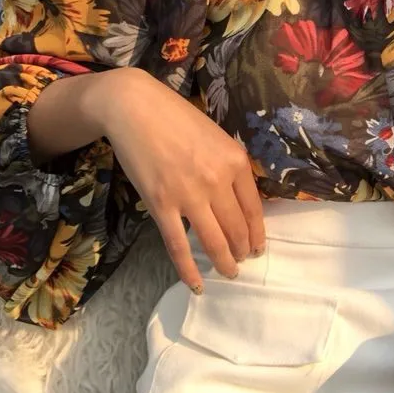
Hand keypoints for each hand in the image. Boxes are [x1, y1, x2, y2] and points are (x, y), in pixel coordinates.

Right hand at [95, 67, 264, 290]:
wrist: (135, 108)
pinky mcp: (161, 205)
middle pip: (236, 227)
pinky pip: (179, 246)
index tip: (258, 246)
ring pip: (214, 240)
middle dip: (242, 250)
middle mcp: (218, 180)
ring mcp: (189, 195)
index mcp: (235, 161)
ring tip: (229, 274)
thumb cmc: (176, 117)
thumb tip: (238, 196)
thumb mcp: (216, 137)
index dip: (257, 232)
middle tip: (242, 262)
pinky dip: (189, 269)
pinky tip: (197, 284)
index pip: (254, 208)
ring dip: (224, 262)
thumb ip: (229, 165)